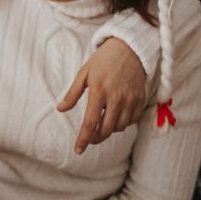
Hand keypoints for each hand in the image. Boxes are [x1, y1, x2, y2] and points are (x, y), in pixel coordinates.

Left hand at [57, 37, 146, 154]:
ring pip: (119, 127)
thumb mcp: (84, 73)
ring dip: (109, 130)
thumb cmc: (103, 60)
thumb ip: (72, 94)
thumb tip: (60, 109)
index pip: (89, 123)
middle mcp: (116, 98)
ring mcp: (130, 100)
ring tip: (102, 123)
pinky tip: (115, 117)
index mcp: (98, 91)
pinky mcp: (140, 100)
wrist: (130, 48)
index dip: (83, 139)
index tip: (78, 150)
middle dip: (95, 138)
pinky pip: (131, 121)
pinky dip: (122, 123)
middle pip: (105, 130)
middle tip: (89, 137)